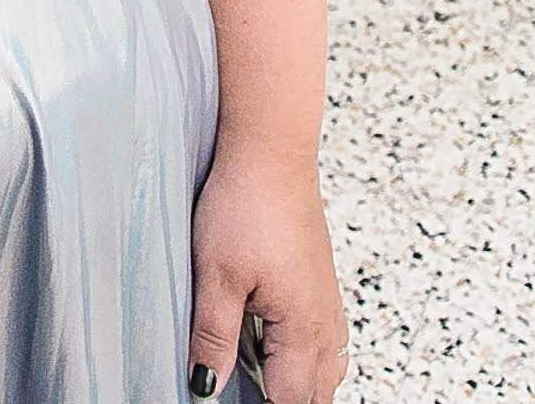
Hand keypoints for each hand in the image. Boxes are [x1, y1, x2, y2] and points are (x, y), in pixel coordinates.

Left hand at [187, 148, 347, 402]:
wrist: (271, 155)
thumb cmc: (243, 205)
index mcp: (303, 331)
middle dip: (282, 401)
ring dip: (295, 385)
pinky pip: (323, 345)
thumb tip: (206, 386)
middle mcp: (326, 326)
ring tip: (255, 380)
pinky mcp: (320, 289)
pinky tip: (274, 350)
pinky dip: (303, 360)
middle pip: (313, 395)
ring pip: (323, 372)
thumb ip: (213, 336)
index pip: (292, 402)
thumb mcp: (216, 275)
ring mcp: (327, 307)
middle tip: (239, 391)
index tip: (227, 399)